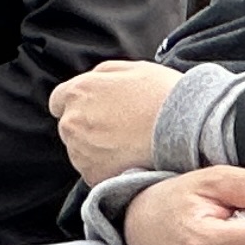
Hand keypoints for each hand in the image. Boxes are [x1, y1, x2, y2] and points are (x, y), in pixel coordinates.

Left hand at [50, 61, 178, 184]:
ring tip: (128, 143)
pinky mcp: (94, 176)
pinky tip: (130, 158)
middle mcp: (72, 123)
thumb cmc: (163, 95)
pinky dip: (107, 167)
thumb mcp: (134, 67)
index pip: (59, 100)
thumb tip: (92, 80)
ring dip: (96, 148)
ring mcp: (80, 152)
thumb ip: (103, 73)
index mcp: (78, 92)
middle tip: (121, 126)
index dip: (79, 103)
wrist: (186, 130)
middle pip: (70, 126)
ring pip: (80, 150)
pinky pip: (94, 171)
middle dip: (88, 126)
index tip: (97, 108)